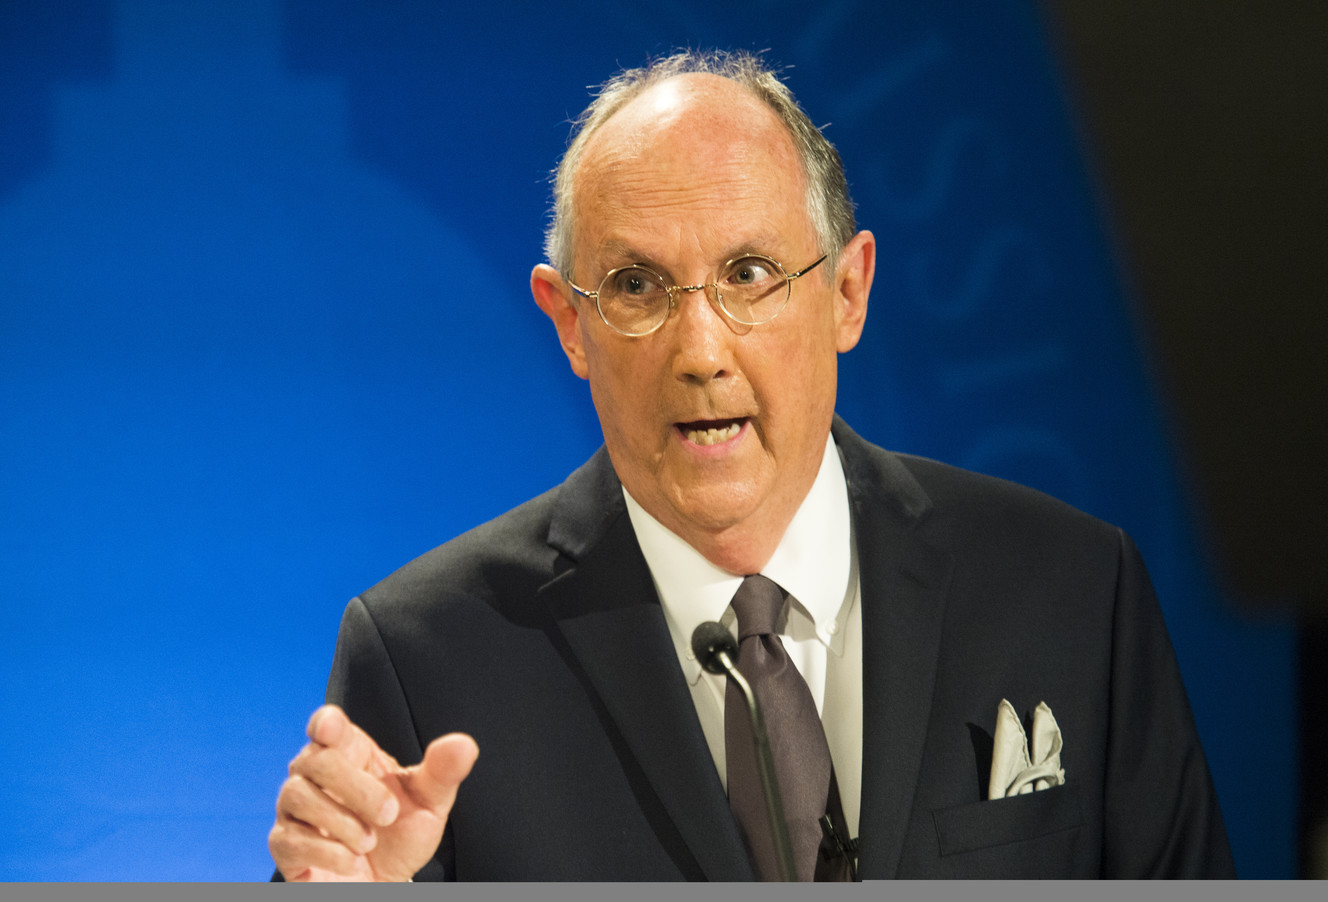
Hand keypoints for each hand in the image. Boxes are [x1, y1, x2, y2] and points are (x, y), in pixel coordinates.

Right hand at [269, 705, 477, 881]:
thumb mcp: (430, 802)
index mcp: (349, 753)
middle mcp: (314, 774)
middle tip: (387, 815)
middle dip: (356, 789)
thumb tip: (464, 745)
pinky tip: (353, 860)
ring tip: (369, 842)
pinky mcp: (284, 844)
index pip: (327, 725)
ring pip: (298, 796)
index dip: (326, 723)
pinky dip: (328, 851)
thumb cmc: (402, 834)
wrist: (388, 881)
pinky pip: (289, 838)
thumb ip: (443, 772)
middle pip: (316, 760)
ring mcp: (295, 809)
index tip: (332, 729)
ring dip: (342, 822)